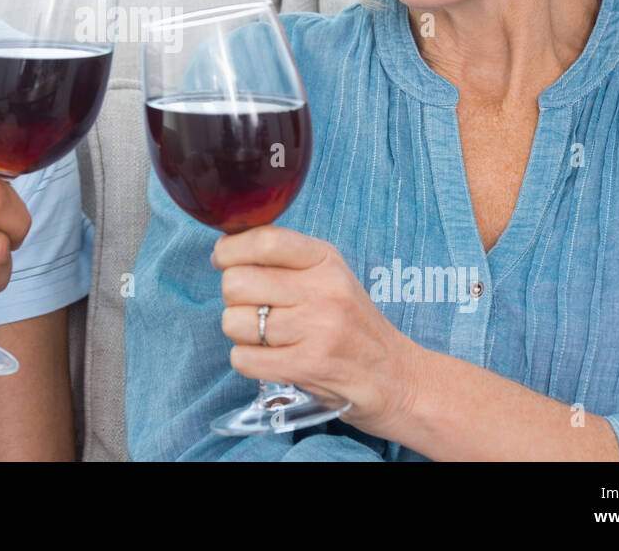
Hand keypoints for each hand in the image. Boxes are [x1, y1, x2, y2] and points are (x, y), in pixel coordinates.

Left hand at [213, 225, 423, 438]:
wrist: (395, 377)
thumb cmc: (351, 323)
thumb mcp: (329, 275)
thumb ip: (284, 259)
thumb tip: (224, 250)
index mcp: (325, 259)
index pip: (263, 240)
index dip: (230, 249)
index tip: (223, 259)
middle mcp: (322, 290)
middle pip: (237, 282)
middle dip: (233, 297)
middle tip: (253, 306)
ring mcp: (316, 329)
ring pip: (234, 322)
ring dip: (240, 332)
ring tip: (266, 336)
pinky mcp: (307, 366)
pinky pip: (242, 358)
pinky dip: (247, 360)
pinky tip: (270, 357)